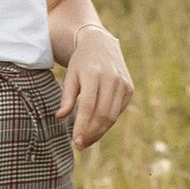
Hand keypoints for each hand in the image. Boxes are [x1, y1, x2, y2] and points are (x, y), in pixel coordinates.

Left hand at [58, 28, 133, 150]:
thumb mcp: (70, 75)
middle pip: (102, 114)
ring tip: (86, 140)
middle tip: (80, 145)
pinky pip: (118, 111)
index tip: (75, 141)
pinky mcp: (129, 88)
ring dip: (99, 132)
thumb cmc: (81, 62)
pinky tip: (97, 127)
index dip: (82, 126)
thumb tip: (60, 116)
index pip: (89, 106)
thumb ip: (67, 97)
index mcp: (93, 73)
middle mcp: (111, 78)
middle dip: (91, 133)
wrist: (101, 43)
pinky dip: (107, 122)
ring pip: (112, 116)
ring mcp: (123, 83)